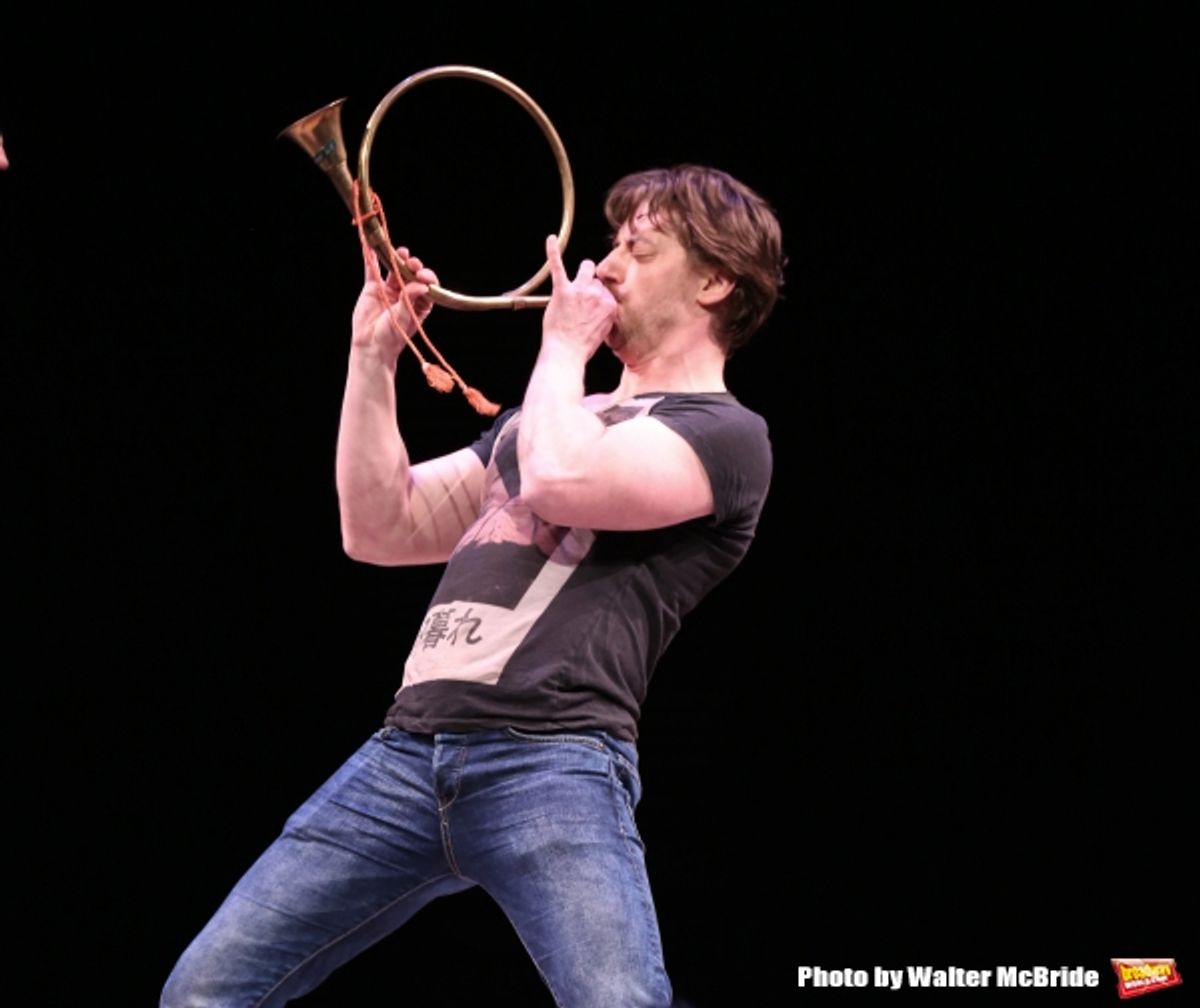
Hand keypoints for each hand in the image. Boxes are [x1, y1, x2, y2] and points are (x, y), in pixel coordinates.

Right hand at [351, 246, 438, 358]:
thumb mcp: (403, 318)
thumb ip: (410, 300)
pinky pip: (372, 269)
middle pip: (411, 274)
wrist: (371, 345)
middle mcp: (405, 293)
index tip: (422, 276)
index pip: (426, 284)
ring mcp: (389, 289)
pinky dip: (371, 257)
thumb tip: (422, 285)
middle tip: (412, 263)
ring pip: (394, 269)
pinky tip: (370, 244)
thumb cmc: (391, 337)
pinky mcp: (373, 288)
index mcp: (419, 302)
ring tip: (400, 252)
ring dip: (396, 258)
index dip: (427, 277)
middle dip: (413, 266)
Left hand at [541, 234, 616, 359]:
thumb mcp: (604, 332)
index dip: (597, 299)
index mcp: (610, 305)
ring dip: (582, 273)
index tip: (591, 308)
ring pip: (586, 268)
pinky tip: (550, 240)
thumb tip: (603, 308)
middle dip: (590, 287)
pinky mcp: (562, 291)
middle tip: (580, 302)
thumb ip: (605, 316)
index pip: (607, 291)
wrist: (566, 353)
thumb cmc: (581, 347)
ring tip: (575, 282)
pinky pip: (558, 266)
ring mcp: (580, 291)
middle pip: (597, 280)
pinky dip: (553, 252)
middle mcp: (598, 294)